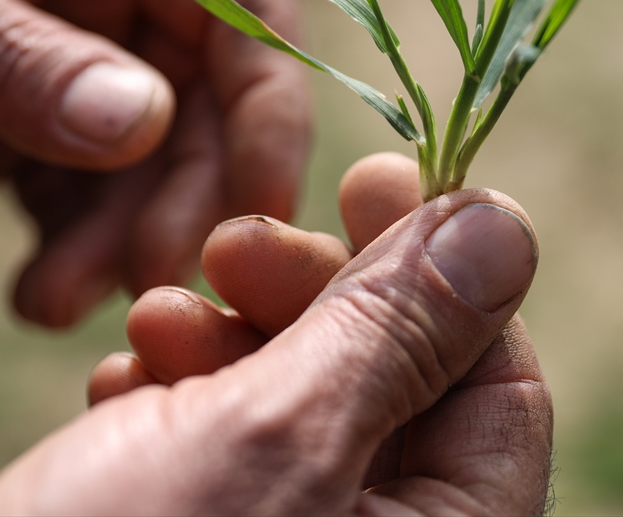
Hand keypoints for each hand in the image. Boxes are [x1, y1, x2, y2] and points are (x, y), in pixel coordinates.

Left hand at [0, 0, 309, 326]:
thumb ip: (21, 59)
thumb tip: (141, 126)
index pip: (240, 1)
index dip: (270, 97)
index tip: (262, 195)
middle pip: (207, 104)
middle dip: (186, 192)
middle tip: (149, 274)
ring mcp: (74, 69)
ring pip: (150, 170)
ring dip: (123, 241)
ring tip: (58, 300)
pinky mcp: (28, 136)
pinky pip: (83, 205)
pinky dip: (72, 257)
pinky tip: (34, 295)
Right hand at [0, 154, 552, 514]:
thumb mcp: (281, 437)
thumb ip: (403, 330)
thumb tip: (503, 226)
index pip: (499, 386)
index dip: (442, 271)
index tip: (371, 177)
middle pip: (396, 382)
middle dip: (311, 294)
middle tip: (227, 245)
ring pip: (300, 400)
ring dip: (229, 333)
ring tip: (150, 318)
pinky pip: (226, 446)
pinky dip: (179, 392)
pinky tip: (120, 383)